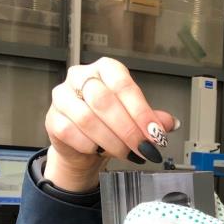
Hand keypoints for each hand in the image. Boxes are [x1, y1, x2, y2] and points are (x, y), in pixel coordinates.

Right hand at [44, 57, 178, 190]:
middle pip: (104, 101)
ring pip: (88, 119)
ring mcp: (63, 96)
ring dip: (112, 141)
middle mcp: (81, 77)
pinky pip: (72, 133)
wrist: (83, 144)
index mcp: (106, 69)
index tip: (155, 133)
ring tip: (126, 153)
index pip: (124, 85)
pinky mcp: (53, 118)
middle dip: (128, 130)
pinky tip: (99, 151)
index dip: (141, 112)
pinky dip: (90, 146)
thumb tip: (170, 123)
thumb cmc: (110, 123)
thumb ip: (152, 118)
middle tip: (144, 148)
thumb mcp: (134, 118)